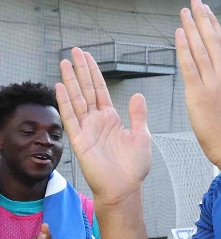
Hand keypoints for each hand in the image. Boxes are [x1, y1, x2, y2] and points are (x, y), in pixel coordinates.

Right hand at [56, 48, 151, 206]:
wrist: (125, 187)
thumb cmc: (134, 167)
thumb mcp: (142, 136)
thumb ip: (138, 115)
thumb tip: (138, 94)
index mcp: (111, 118)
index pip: (100, 90)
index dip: (94, 73)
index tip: (87, 57)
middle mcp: (97, 121)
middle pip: (86, 89)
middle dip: (81, 70)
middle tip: (74, 51)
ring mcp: (86, 129)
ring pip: (76, 99)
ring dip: (71, 81)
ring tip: (65, 62)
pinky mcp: (80, 140)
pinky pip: (71, 117)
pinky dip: (65, 102)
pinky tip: (60, 87)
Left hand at [176, 0, 220, 168]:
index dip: (213, 25)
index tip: (207, 11)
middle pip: (212, 40)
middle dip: (202, 18)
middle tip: (195, 2)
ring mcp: (211, 84)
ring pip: (200, 49)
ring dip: (190, 28)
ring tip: (184, 12)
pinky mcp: (198, 94)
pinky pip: (189, 66)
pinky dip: (183, 48)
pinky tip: (179, 35)